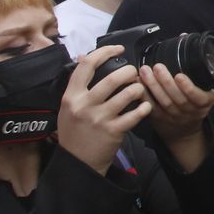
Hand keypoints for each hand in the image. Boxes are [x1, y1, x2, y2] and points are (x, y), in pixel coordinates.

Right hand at [56, 46, 151, 174]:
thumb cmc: (75, 132)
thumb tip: (83, 56)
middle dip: (130, 71)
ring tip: (140, 90)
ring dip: (139, 88)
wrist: (78, 163)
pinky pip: (136, 114)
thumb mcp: (68, 107)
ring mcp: (99, 118)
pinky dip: (144, 108)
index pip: (87, 65)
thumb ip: (77, 84)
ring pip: (128, 93)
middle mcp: (84, 105)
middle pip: (113, 77)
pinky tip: (145, 107)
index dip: (105, 52)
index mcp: (71, 96)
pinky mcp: (114, 131)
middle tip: (135, 73)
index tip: (118, 50)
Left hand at [140, 62, 213, 144]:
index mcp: (204, 102)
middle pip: (178, 99)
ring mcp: (175, 117)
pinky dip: (144, 95)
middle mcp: (190, 111)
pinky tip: (139, 83)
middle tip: (157, 67)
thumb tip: (186, 49)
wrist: (185, 130)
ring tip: (145, 71)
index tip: (180, 75)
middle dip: (166, 82)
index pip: (198, 97)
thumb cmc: (194, 103)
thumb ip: (199, 78)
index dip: (189, 88)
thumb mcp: (205, 92)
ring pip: (164, 102)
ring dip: (153, 86)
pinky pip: (152, 108)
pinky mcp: (160, 119)